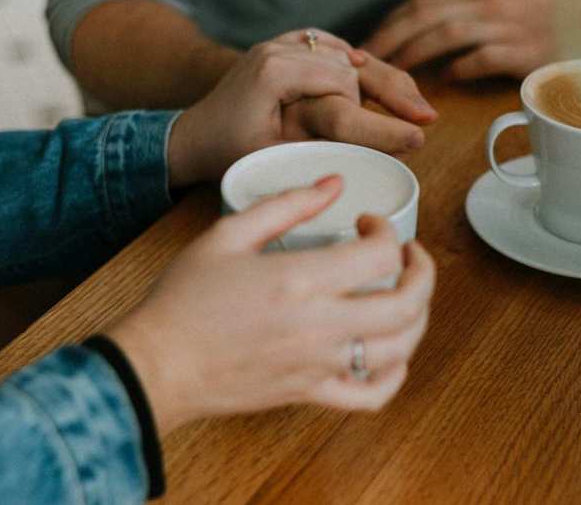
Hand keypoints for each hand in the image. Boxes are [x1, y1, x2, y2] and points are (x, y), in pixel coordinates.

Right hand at [108, 176, 436, 433]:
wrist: (157, 363)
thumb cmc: (184, 299)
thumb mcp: (228, 234)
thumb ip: (286, 205)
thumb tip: (333, 184)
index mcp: (300, 280)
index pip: (381, 254)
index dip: (387, 230)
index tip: (368, 223)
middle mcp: (319, 325)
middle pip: (408, 304)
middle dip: (422, 272)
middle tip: (408, 255)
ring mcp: (319, 364)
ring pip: (401, 349)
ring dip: (418, 317)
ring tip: (406, 296)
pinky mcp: (310, 393)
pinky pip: (372, 396)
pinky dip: (394, 376)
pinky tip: (390, 354)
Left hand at [169, 30, 436, 186]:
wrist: (193, 135)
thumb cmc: (228, 152)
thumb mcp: (273, 155)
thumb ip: (318, 145)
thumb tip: (367, 153)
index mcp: (275, 70)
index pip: (343, 85)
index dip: (378, 114)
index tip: (415, 134)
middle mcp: (279, 47)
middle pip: (351, 64)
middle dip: (392, 90)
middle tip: (427, 118)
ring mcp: (281, 43)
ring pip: (345, 54)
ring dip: (381, 77)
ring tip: (416, 104)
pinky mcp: (284, 46)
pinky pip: (330, 47)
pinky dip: (356, 61)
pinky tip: (381, 75)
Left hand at [361, 0, 580, 80]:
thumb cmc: (563, 12)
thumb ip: (478, 12)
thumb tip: (440, 37)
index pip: (425, 0)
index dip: (393, 21)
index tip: (371, 42)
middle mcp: (491, 1)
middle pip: (425, 14)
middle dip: (389, 38)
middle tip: (365, 63)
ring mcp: (508, 24)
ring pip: (445, 33)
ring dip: (413, 54)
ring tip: (393, 75)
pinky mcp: (527, 49)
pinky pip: (480, 58)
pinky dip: (458, 69)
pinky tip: (444, 82)